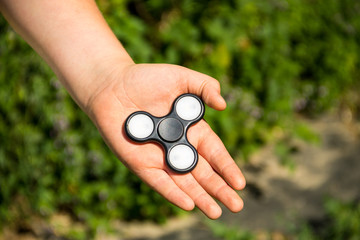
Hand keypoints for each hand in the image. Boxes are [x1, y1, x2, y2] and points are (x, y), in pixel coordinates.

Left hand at [87, 63, 245, 218]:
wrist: (112, 86)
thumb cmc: (146, 79)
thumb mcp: (180, 77)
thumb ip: (204, 86)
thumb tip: (223, 105)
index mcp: (191, 129)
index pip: (214, 153)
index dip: (227, 167)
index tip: (240, 183)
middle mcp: (178, 146)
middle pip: (203, 172)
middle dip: (220, 189)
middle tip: (236, 205)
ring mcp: (159, 157)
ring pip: (184, 182)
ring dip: (201, 198)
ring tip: (217, 212)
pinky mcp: (140, 163)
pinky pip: (159, 181)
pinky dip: (173, 192)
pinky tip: (188, 204)